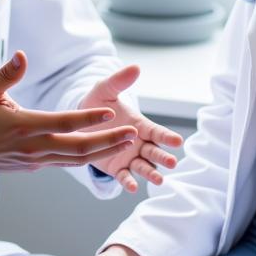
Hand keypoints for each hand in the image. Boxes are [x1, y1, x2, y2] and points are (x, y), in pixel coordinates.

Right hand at [0, 51, 136, 180]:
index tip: (110, 112)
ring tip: (127, 141)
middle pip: (77, 148)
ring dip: (103, 151)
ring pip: (75, 159)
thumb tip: (22, 56)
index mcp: (22, 126)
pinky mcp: (35, 165)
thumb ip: (5, 74)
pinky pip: (66, 162)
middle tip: (132, 133)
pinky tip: (103, 148)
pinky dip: (87, 157)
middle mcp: (32, 146)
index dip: (87, 119)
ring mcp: (35, 159)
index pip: (62, 123)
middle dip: (108, 141)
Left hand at [79, 65, 182, 191]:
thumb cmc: (96, 104)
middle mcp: (138, 142)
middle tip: (172, 162)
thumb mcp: (105, 90)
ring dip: (151, 173)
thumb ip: (119, 81)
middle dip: (163, 157)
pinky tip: (132, 187)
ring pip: (144, 167)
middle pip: (154, 151)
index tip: (177, 141)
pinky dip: (129, 182)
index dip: (166, 136)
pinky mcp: (116, 167)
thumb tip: (135, 67)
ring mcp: (128, 156)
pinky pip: (125, 176)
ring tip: (159, 180)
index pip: (156, 131)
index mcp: (139, 124)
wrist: (79, 122)